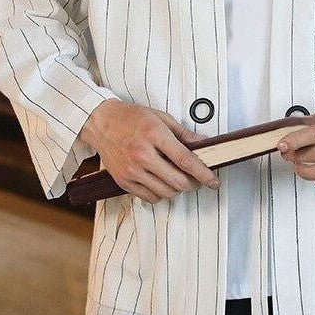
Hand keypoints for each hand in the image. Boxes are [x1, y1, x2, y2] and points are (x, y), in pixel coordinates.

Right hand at [79, 99, 219, 203]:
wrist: (100, 122)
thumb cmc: (131, 117)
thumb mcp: (162, 118)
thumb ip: (184, 134)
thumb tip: (204, 144)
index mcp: (154, 135)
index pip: (185, 160)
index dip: (203, 173)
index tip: (214, 181)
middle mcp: (142, 154)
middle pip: (177, 181)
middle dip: (193, 184)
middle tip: (198, 179)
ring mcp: (131, 170)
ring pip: (165, 193)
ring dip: (178, 190)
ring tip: (180, 180)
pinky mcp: (123, 181)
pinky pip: (149, 197)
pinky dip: (161, 194)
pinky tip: (163, 183)